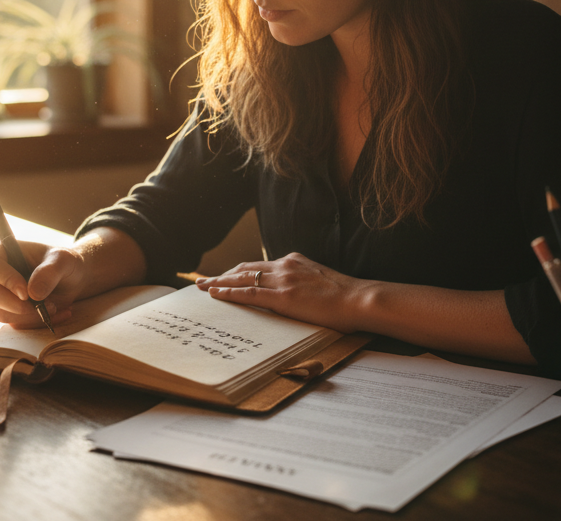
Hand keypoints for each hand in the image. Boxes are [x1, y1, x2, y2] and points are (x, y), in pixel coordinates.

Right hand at [0, 241, 84, 328]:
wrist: (71, 279)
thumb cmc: (63, 262)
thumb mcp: (63, 260)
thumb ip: (49, 272)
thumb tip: (32, 294)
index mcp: (0, 251)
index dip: (5, 280)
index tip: (26, 293)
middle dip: (18, 305)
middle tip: (45, 304)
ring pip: (2, 313)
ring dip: (31, 315)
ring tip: (54, 306)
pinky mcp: (7, 311)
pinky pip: (15, 323)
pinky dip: (36, 322)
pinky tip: (55, 312)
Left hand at [193, 252, 372, 332]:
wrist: (358, 300)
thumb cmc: (345, 298)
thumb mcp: (319, 282)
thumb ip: (302, 284)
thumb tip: (294, 295)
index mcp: (293, 261)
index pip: (258, 265)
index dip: (238, 271)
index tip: (225, 275)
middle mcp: (284, 265)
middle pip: (244, 268)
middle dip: (222, 274)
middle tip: (204, 280)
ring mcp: (282, 280)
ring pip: (242, 278)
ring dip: (219, 282)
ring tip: (202, 287)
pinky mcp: (282, 296)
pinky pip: (248, 293)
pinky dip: (229, 293)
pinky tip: (215, 294)